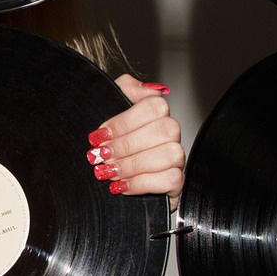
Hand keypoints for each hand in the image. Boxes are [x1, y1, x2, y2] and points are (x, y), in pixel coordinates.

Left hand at [86, 75, 184, 199]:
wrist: (101, 178)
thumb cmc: (106, 143)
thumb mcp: (107, 108)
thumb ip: (124, 89)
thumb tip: (145, 89)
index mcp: (155, 114)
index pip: (155, 105)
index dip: (125, 121)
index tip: (100, 135)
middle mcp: (170, 134)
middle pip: (164, 130)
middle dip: (126, 145)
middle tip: (102, 155)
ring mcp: (176, 158)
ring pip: (170, 154)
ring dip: (134, 164)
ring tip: (109, 171)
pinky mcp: (176, 183)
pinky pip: (172, 179)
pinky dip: (143, 183)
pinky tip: (122, 186)